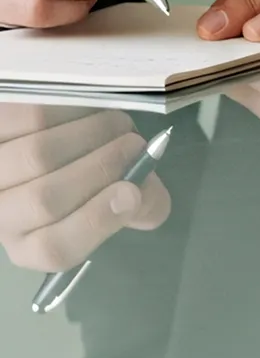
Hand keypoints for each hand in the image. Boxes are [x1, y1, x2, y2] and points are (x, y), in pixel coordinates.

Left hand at [0, 105, 169, 272]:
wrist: (39, 134)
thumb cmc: (80, 169)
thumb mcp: (111, 195)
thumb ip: (139, 202)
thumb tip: (147, 197)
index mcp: (30, 243)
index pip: (55, 248)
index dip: (95, 222)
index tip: (133, 193)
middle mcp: (0, 216)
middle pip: (46, 200)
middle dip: (104, 168)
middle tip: (136, 146)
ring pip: (39, 155)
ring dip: (93, 134)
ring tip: (119, 125)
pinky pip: (33, 115)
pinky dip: (74, 109)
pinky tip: (91, 108)